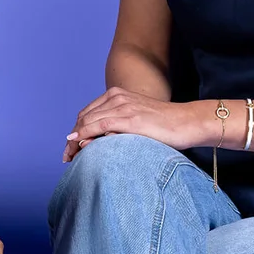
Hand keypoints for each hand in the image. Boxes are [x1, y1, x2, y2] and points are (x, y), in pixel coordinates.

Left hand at [64, 88, 208, 161]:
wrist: (188, 122)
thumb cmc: (164, 125)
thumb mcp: (135, 121)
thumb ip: (116, 126)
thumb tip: (96, 140)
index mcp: (116, 95)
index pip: (87, 113)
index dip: (75, 130)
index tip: (69, 147)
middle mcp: (116, 97)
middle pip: (84, 118)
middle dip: (72, 138)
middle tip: (66, 157)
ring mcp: (123, 106)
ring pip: (88, 122)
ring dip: (75, 140)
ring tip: (70, 157)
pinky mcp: (130, 118)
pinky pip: (101, 126)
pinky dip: (87, 136)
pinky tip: (80, 147)